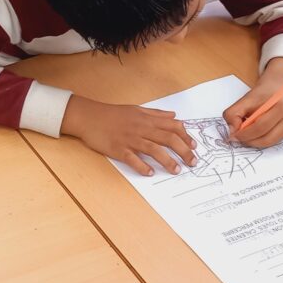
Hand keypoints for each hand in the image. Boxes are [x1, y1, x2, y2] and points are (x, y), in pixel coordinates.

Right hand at [60, 96, 196, 175]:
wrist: (89, 116)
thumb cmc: (111, 114)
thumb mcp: (136, 109)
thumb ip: (156, 114)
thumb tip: (173, 116)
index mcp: (147, 119)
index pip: (173, 126)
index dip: (186, 137)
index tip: (193, 146)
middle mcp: (141, 128)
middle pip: (168, 139)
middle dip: (184, 151)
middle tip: (193, 162)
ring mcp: (130, 139)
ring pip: (154, 150)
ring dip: (167, 161)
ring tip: (176, 170)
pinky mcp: (118, 149)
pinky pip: (132, 159)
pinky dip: (142, 166)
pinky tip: (149, 173)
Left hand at [224, 57, 282, 146]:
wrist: (278, 87)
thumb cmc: (263, 94)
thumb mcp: (244, 100)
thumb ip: (233, 114)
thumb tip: (232, 131)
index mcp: (281, 106)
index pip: (260, 127)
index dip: (245, 134)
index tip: (234, 135)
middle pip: (267, 138)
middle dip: (249, 141)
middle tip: (238, 138)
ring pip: (271, 142)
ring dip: (255, 142)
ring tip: (246, 135)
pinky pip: (275, 140)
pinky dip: (263, 139)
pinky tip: (257, 132)